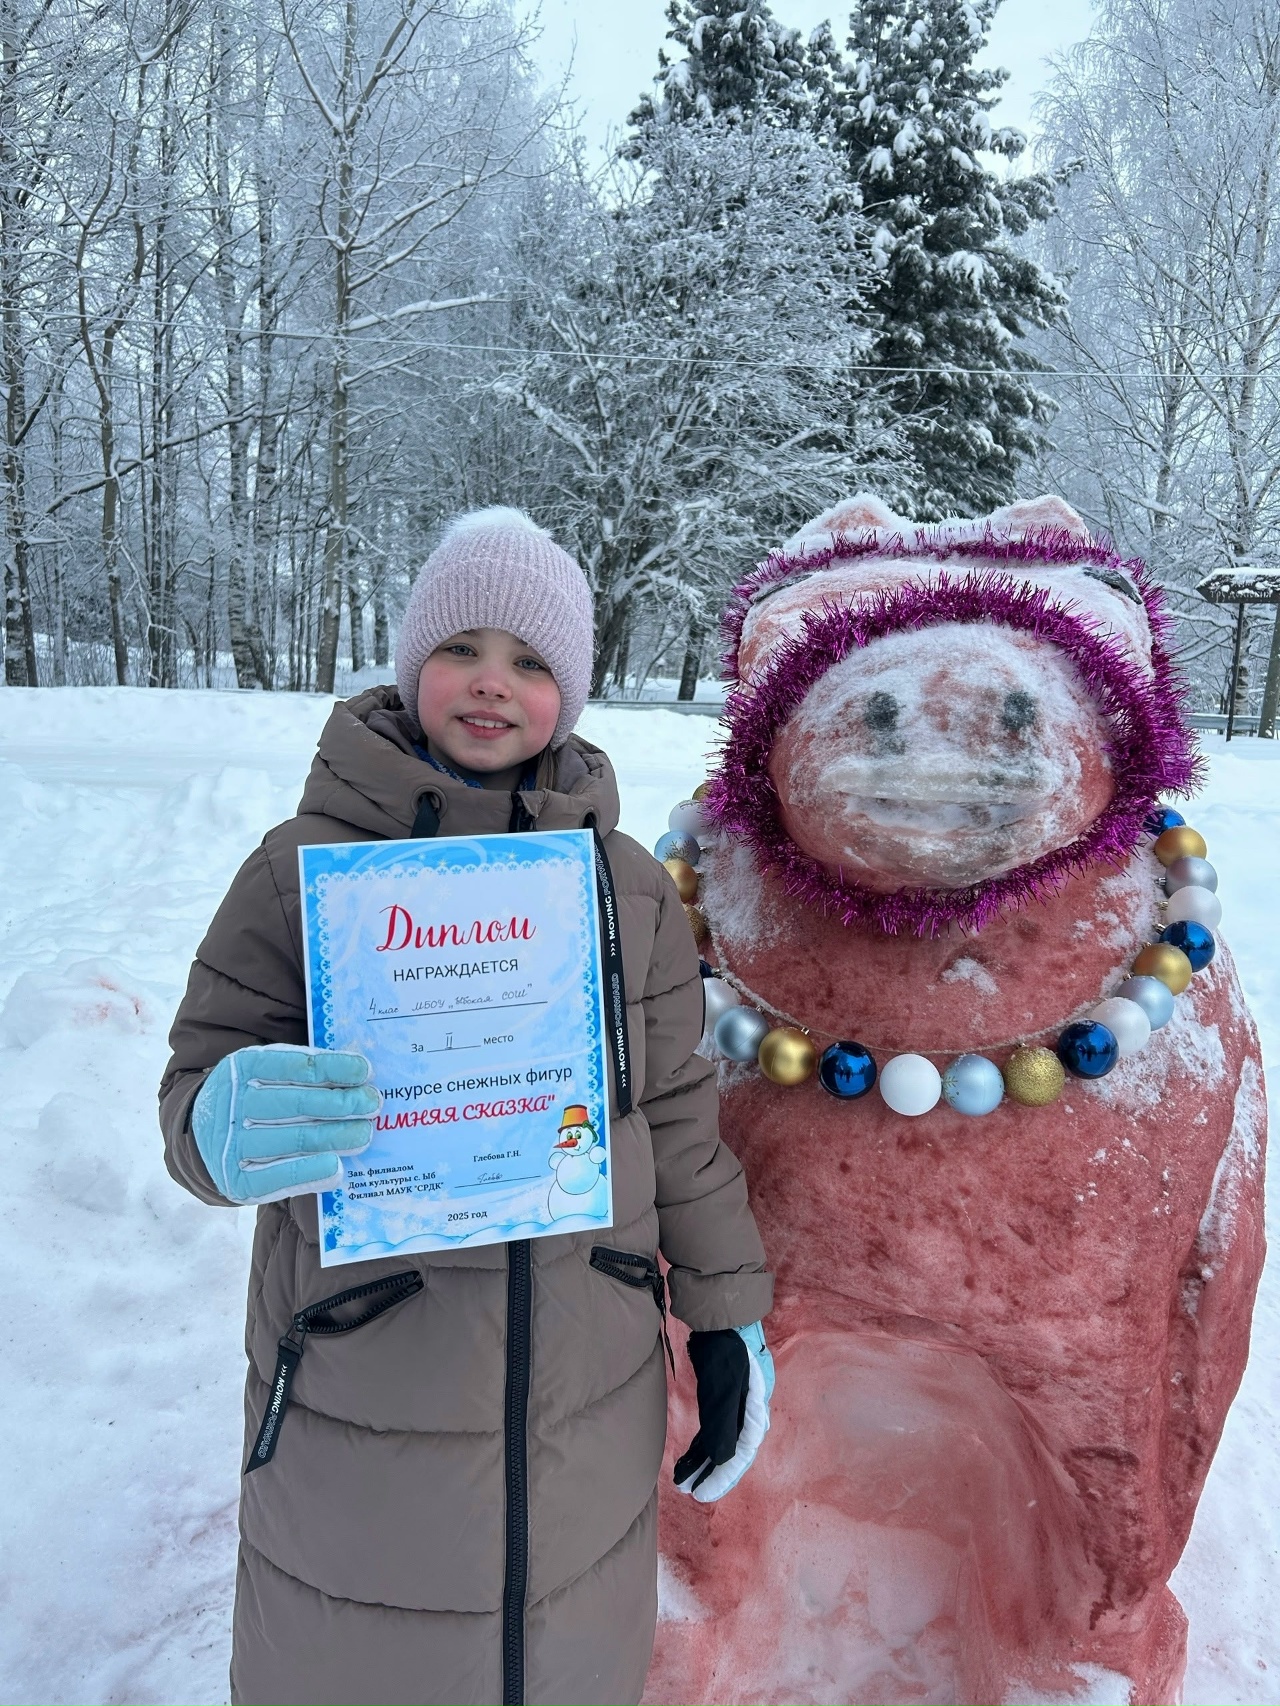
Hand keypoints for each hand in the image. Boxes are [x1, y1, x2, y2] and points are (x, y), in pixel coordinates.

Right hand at [191, 1044, 379, 1204]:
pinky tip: (337, 1168)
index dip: (334, 1068)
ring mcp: (232, 1144)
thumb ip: (303, 1070)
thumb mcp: (267, 1071)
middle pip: (298, 1103)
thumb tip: (358, 1076)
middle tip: (372, 1104)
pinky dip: (312, 1173)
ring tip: (364, 1134)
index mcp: (243, 1067)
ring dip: (336, 1137)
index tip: (365, 1071)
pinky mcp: (237, 1180)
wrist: (202, 1132)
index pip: (296, 1065)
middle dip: (342, 1103)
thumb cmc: (253, 1095)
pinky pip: (279, 1178)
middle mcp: (234, 1104)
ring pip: (294, 1140)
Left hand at [673, 1321, 772, 1502]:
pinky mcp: (721, 1392)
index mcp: (756, 1407)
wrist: (722, 1309)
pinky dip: (700, 1444)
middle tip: (690, 1493)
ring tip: (681, 1480)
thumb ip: (725, 1419)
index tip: (701, 1495)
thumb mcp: (726, 1382)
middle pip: (732, 1450)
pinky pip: (712, 1426)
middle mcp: (749, 1407)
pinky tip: (686, 1457)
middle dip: (711, 1473)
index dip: (722, 1476)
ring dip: (702, 1460)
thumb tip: (721, 1458)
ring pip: (720, 1440)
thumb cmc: (727, 1343)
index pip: (741, 1452)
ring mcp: (736, 1399)